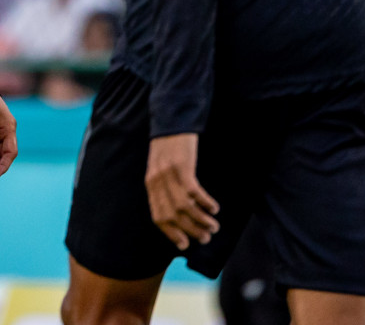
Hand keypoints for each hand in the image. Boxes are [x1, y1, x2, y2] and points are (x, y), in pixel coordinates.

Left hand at [145, 133, 218, 249]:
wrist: (171, 119)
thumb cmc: (170, 146)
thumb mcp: (162, 168)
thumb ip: (165, 187)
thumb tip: (179, 211)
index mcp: (151, 184)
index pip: (158, 216)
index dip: (171, 233)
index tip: (184, 245)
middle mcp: (157, 181)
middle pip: (172, 215)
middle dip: (190, 231)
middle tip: (206, 238)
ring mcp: (168, 173)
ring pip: (184, 207)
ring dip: (200, 220)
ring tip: (214, 227)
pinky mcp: (182, 165)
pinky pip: (193, 191)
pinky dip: (204, 202)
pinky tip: (214, 208)